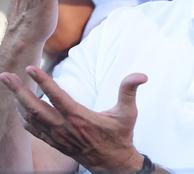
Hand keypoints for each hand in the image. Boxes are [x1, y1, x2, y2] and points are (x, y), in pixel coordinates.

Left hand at [0, 66, 148, 172]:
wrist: (113, 163)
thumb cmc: (120, 135)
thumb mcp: (128, 113)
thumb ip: (129, 91)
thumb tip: (141, 75)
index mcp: (80, 118)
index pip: (57, 97)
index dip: (43, 82)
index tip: (30, 68)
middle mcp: (64, 127)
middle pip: (34, 108)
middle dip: (17, 91)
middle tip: (5, 76)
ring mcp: (57, 136)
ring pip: (30, 119)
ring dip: (17, 102)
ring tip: (8, 86)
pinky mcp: (54, 142)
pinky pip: (32, 129)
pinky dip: (22, 117)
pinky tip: (19, 107)